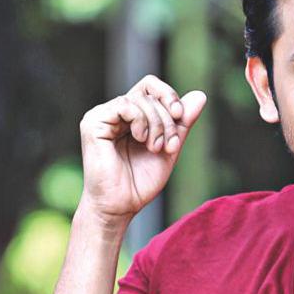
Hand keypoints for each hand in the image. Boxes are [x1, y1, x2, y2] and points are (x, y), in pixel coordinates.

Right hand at [78, 77, 206, 226]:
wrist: (121, 207)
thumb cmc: (140, 183)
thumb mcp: (169, 149)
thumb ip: (182, 123)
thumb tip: (200, 95)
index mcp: (131, 116)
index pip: (151, 87)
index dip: (169, 95)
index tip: (181, 115)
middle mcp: (115, 112)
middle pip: (148, 93)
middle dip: (166, 118)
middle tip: (168, 145)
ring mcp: (103, 115)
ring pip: (139, 99)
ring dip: (156, 123)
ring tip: (155, 148)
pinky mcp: (93, 122)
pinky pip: (124, 105)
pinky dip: (141, 120)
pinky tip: (141, 139)